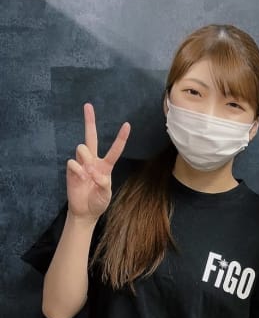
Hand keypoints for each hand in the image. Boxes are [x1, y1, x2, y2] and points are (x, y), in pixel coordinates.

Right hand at [65, 103, 129, 220]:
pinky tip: (80, 178)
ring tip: (87, 172)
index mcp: (106, 166)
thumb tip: (94, 172)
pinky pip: (73, 162)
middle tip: (88, 105)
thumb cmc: (98, 201)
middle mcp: (93, 161)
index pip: (115, 149)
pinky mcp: (71, 170)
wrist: (84, 212)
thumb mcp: (106, 194)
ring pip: (82, 147)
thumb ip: (103, 183)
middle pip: (91, 137)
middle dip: (89, 121)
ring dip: (86, 156)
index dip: (121, 138)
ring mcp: (81, 164)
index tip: (127, 124)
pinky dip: (78, 170)